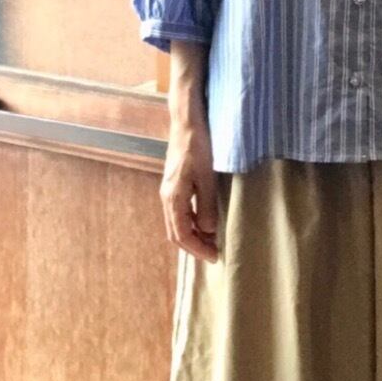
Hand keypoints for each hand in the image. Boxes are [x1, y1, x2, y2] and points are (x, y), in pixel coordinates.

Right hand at [161, 119, 219, 261]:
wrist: (186, 124)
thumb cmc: (197, 147)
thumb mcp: (207, 177)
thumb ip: (207, 205)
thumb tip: (208, 230)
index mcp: (173, 197)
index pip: (182, 234)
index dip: (198, 248)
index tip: (214, 256)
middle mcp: (167, 197)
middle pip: (175, 234)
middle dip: (193, 247)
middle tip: (213, 253)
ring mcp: (168, 192)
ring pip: (176, 224)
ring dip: (192, 236)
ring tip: (211, 241)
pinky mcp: (173, 186)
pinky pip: (179, 213)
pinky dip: (190, 223)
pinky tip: (204, 222)